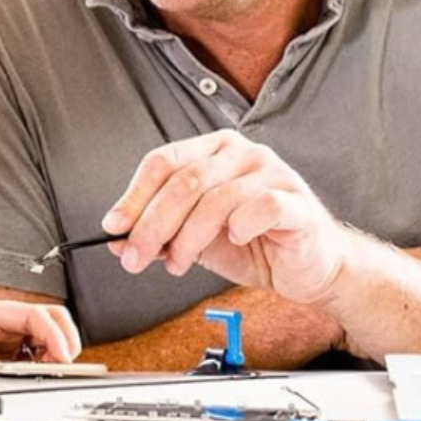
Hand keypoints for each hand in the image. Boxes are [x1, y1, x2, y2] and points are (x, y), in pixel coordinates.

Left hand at [0, 299, 80, 367]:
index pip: (29, 314)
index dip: (52, 333)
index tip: (61, 357)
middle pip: (45, 319)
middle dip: (64, 339)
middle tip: (66, 368)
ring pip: (40, 336)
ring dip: (54, 353)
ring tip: (53, 375)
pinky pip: (25, 354)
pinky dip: (38, 365)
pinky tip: (33, 378)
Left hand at [101, 130, 353, 305]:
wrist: (307, 268)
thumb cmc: (254, 245)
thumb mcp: (195, 240)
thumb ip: (160, 235)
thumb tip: (117, 240)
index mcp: (214, 151)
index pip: (163, 162)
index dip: (134, 196)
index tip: (113, 228)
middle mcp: (243, 153)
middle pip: (184, 181)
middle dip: (152, 225)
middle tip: (135, 259)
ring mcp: (272, 173)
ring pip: (216, 199)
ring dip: (187, 239)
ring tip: (178, 265)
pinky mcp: (297, 200)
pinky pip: (260, 207)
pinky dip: (239, 228)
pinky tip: (235, 241)